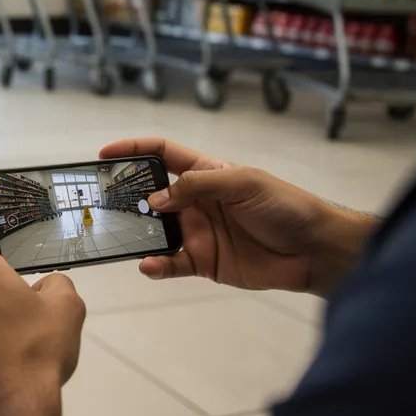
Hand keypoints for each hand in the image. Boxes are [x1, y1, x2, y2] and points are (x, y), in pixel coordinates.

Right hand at [99, 137, 376, 297]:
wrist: (314, 250)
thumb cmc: (285, 207)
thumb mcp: (242, 182)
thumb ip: (197, 186)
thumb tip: (155, 200)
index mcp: (206, 173)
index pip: (163, 155)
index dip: (134, 150)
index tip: (105, 154)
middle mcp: (197, 201)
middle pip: (151, 194)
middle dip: (126, 196)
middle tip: (101, 202)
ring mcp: (198, 232)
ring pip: (156, 231)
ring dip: (137, 233)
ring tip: (119, 235)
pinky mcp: (203, 262)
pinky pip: (171, 263)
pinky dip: (156, 265)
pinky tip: (149, 265)